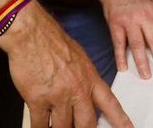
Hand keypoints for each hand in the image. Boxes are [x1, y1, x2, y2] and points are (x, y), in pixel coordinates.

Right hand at [0, 3, 131, 127]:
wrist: (32, 34)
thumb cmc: (53, 41)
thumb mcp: (80, 58)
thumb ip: (85, 77)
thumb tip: (86, 92)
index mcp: (90, 78)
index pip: (110, 103)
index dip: (120, 119)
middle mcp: (77, 90)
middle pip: (87, 123)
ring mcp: (58, 97)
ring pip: (64, 127)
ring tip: (57, 125)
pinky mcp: (38, 100)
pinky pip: (40, 124)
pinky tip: (41, 127)